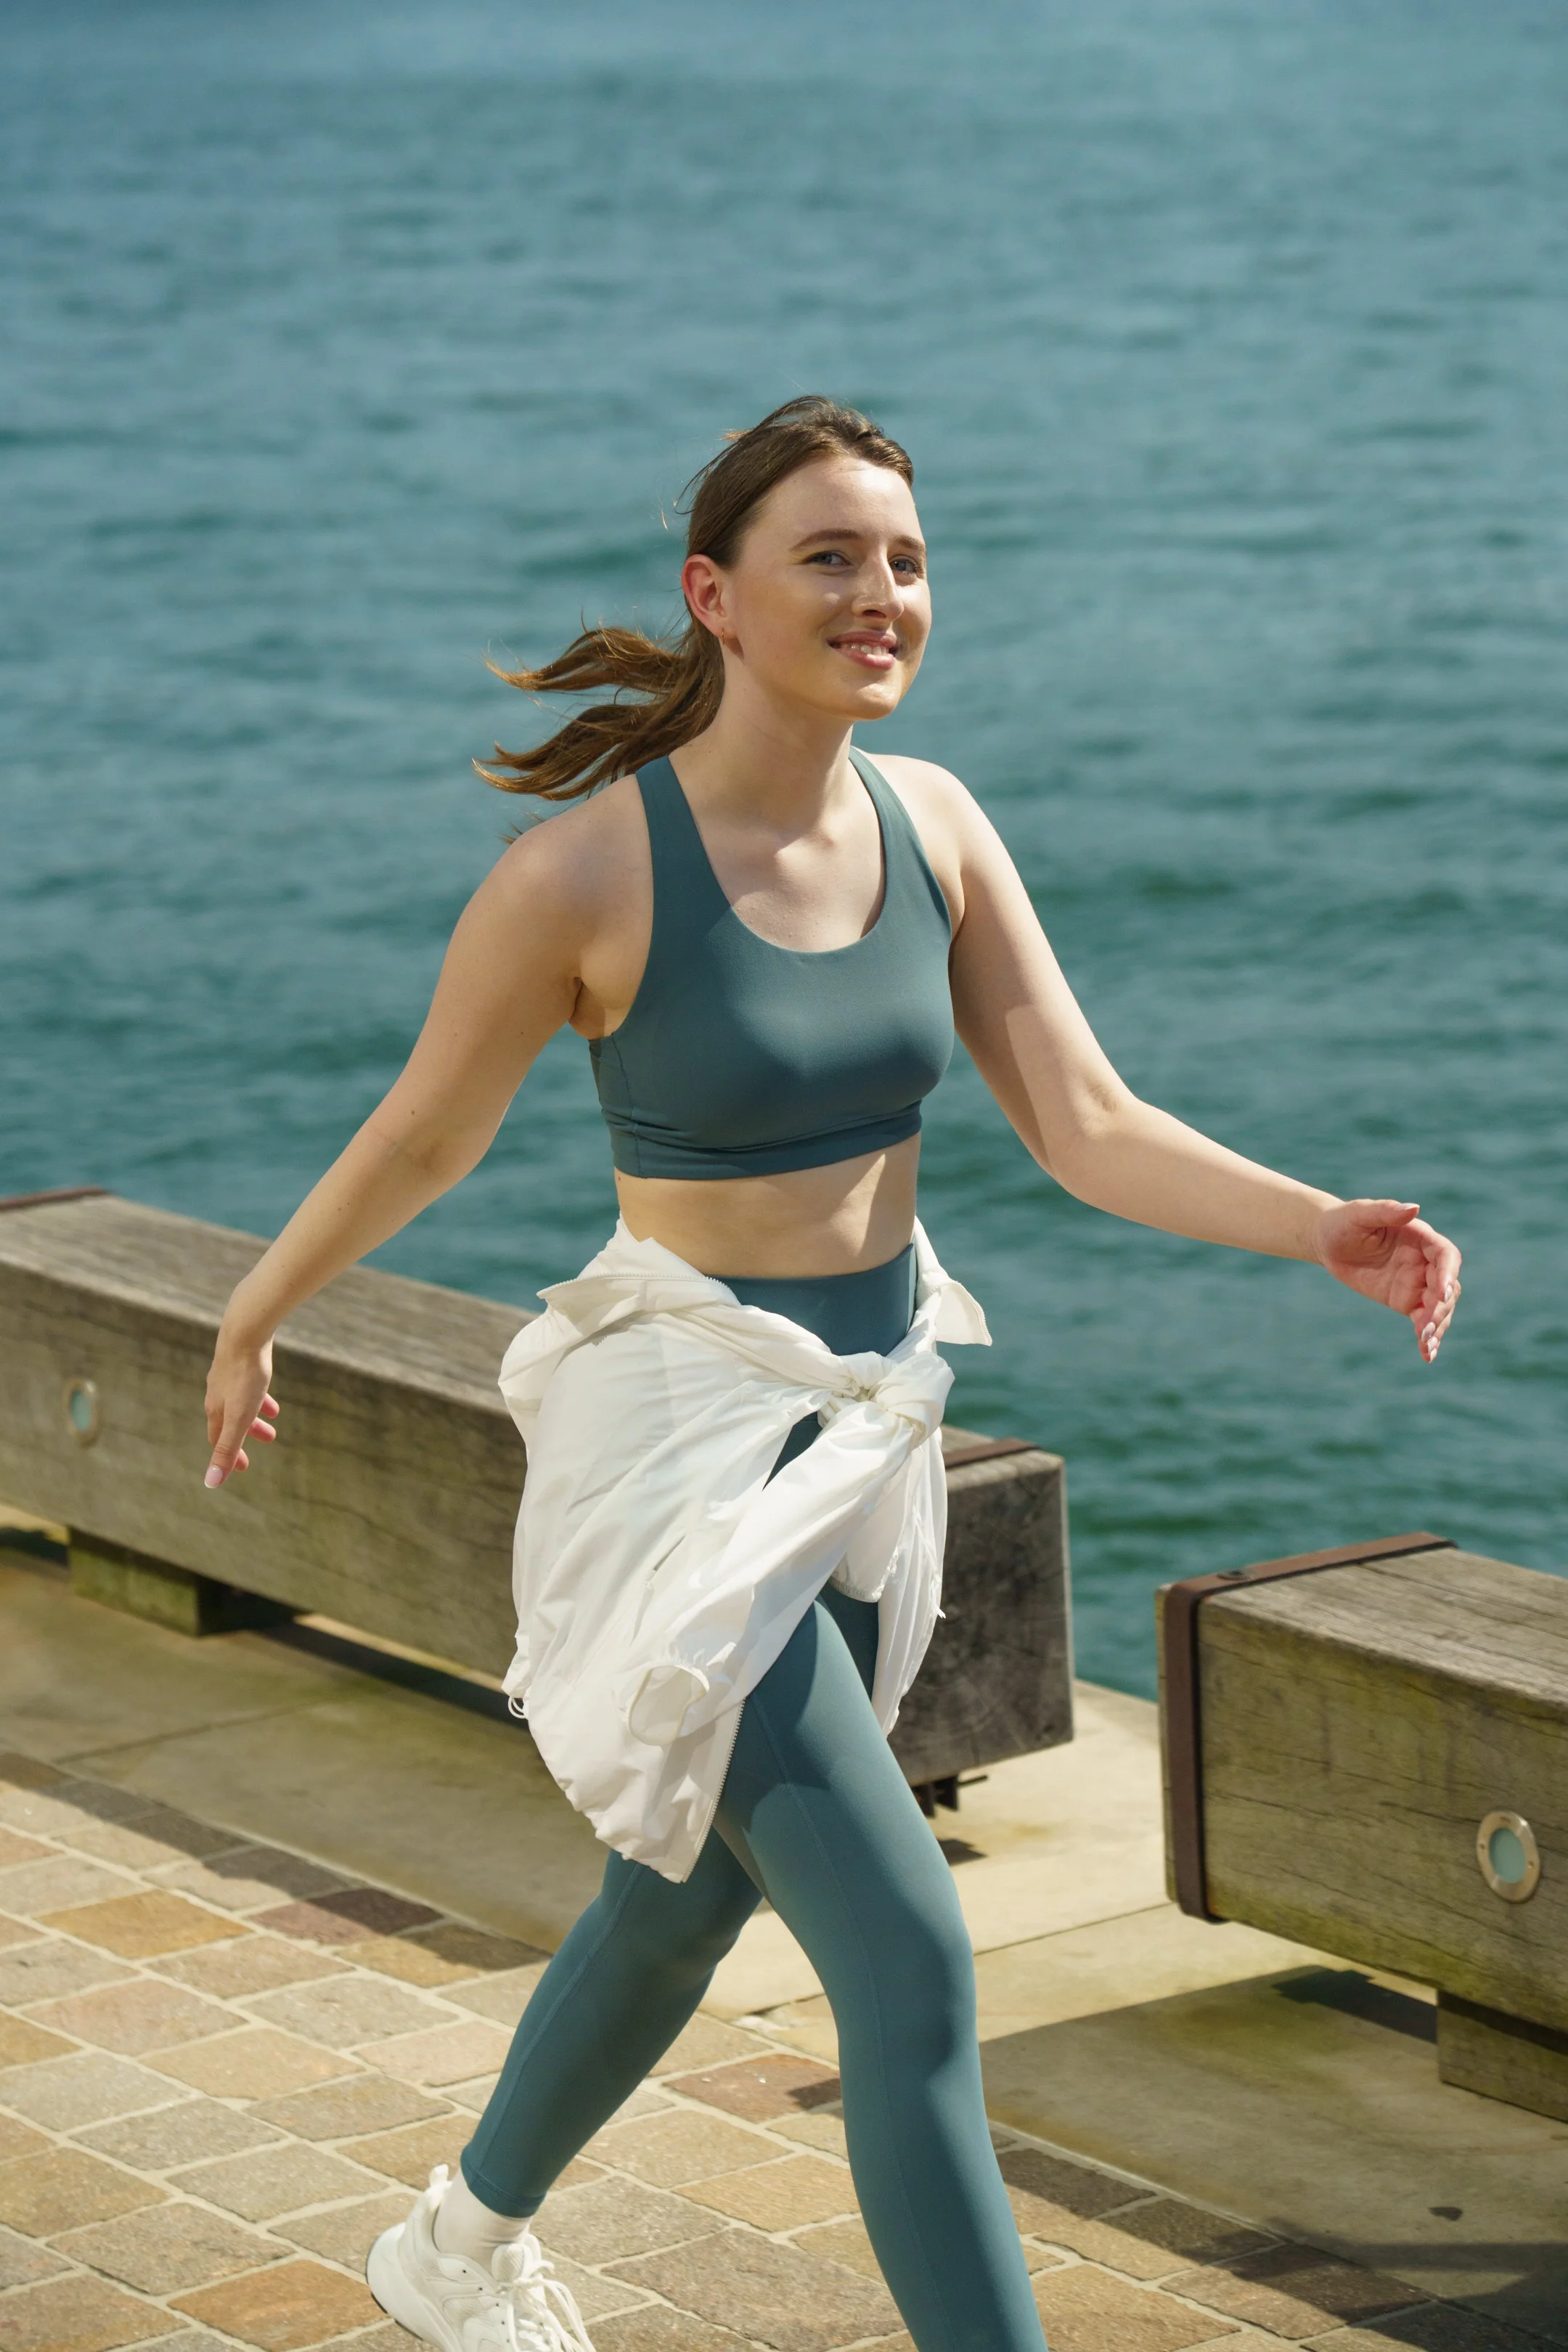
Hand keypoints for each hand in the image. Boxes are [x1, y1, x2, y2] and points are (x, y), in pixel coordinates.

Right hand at [203, 1323, 280, 1486]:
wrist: (244, 1333)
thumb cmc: (244, 1377)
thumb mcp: (239, 1418)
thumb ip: (227, 1449)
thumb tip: (212, 1483)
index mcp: (215, 1410)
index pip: (218, 1440)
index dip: (230, 1456)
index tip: (244, 1467)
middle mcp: (217, 1394)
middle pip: (231, 1421)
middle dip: (248, 1434)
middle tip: (269, 1439)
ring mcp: (226, 1377)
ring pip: (240, 1402)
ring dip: (256, 1413)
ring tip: (273, 1418)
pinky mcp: (238, 1361)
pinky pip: (247, 1383)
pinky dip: (259, 1393)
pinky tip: (269, 1391)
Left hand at [1310, 1199, 1460, 1363]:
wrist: (1328, 1242)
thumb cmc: (1343, 1222)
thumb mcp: (1359, 1214)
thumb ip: (1385, 1211)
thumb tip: (1413, 1208)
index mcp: (1421, 1237)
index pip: (1445, 1255)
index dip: (1448, 1273)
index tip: (1441, 1292)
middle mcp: (1425, 1261)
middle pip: (1447, 1287)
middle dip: (1440, 1308)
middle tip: (1425, 1327)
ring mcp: (1418, 1283)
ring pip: (1439, 1308)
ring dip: (1438, 1326)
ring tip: (1426, 1345)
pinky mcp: (1406, 1301)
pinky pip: (1423, 1320)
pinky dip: (1428, 1337)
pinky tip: (1427, 1354)